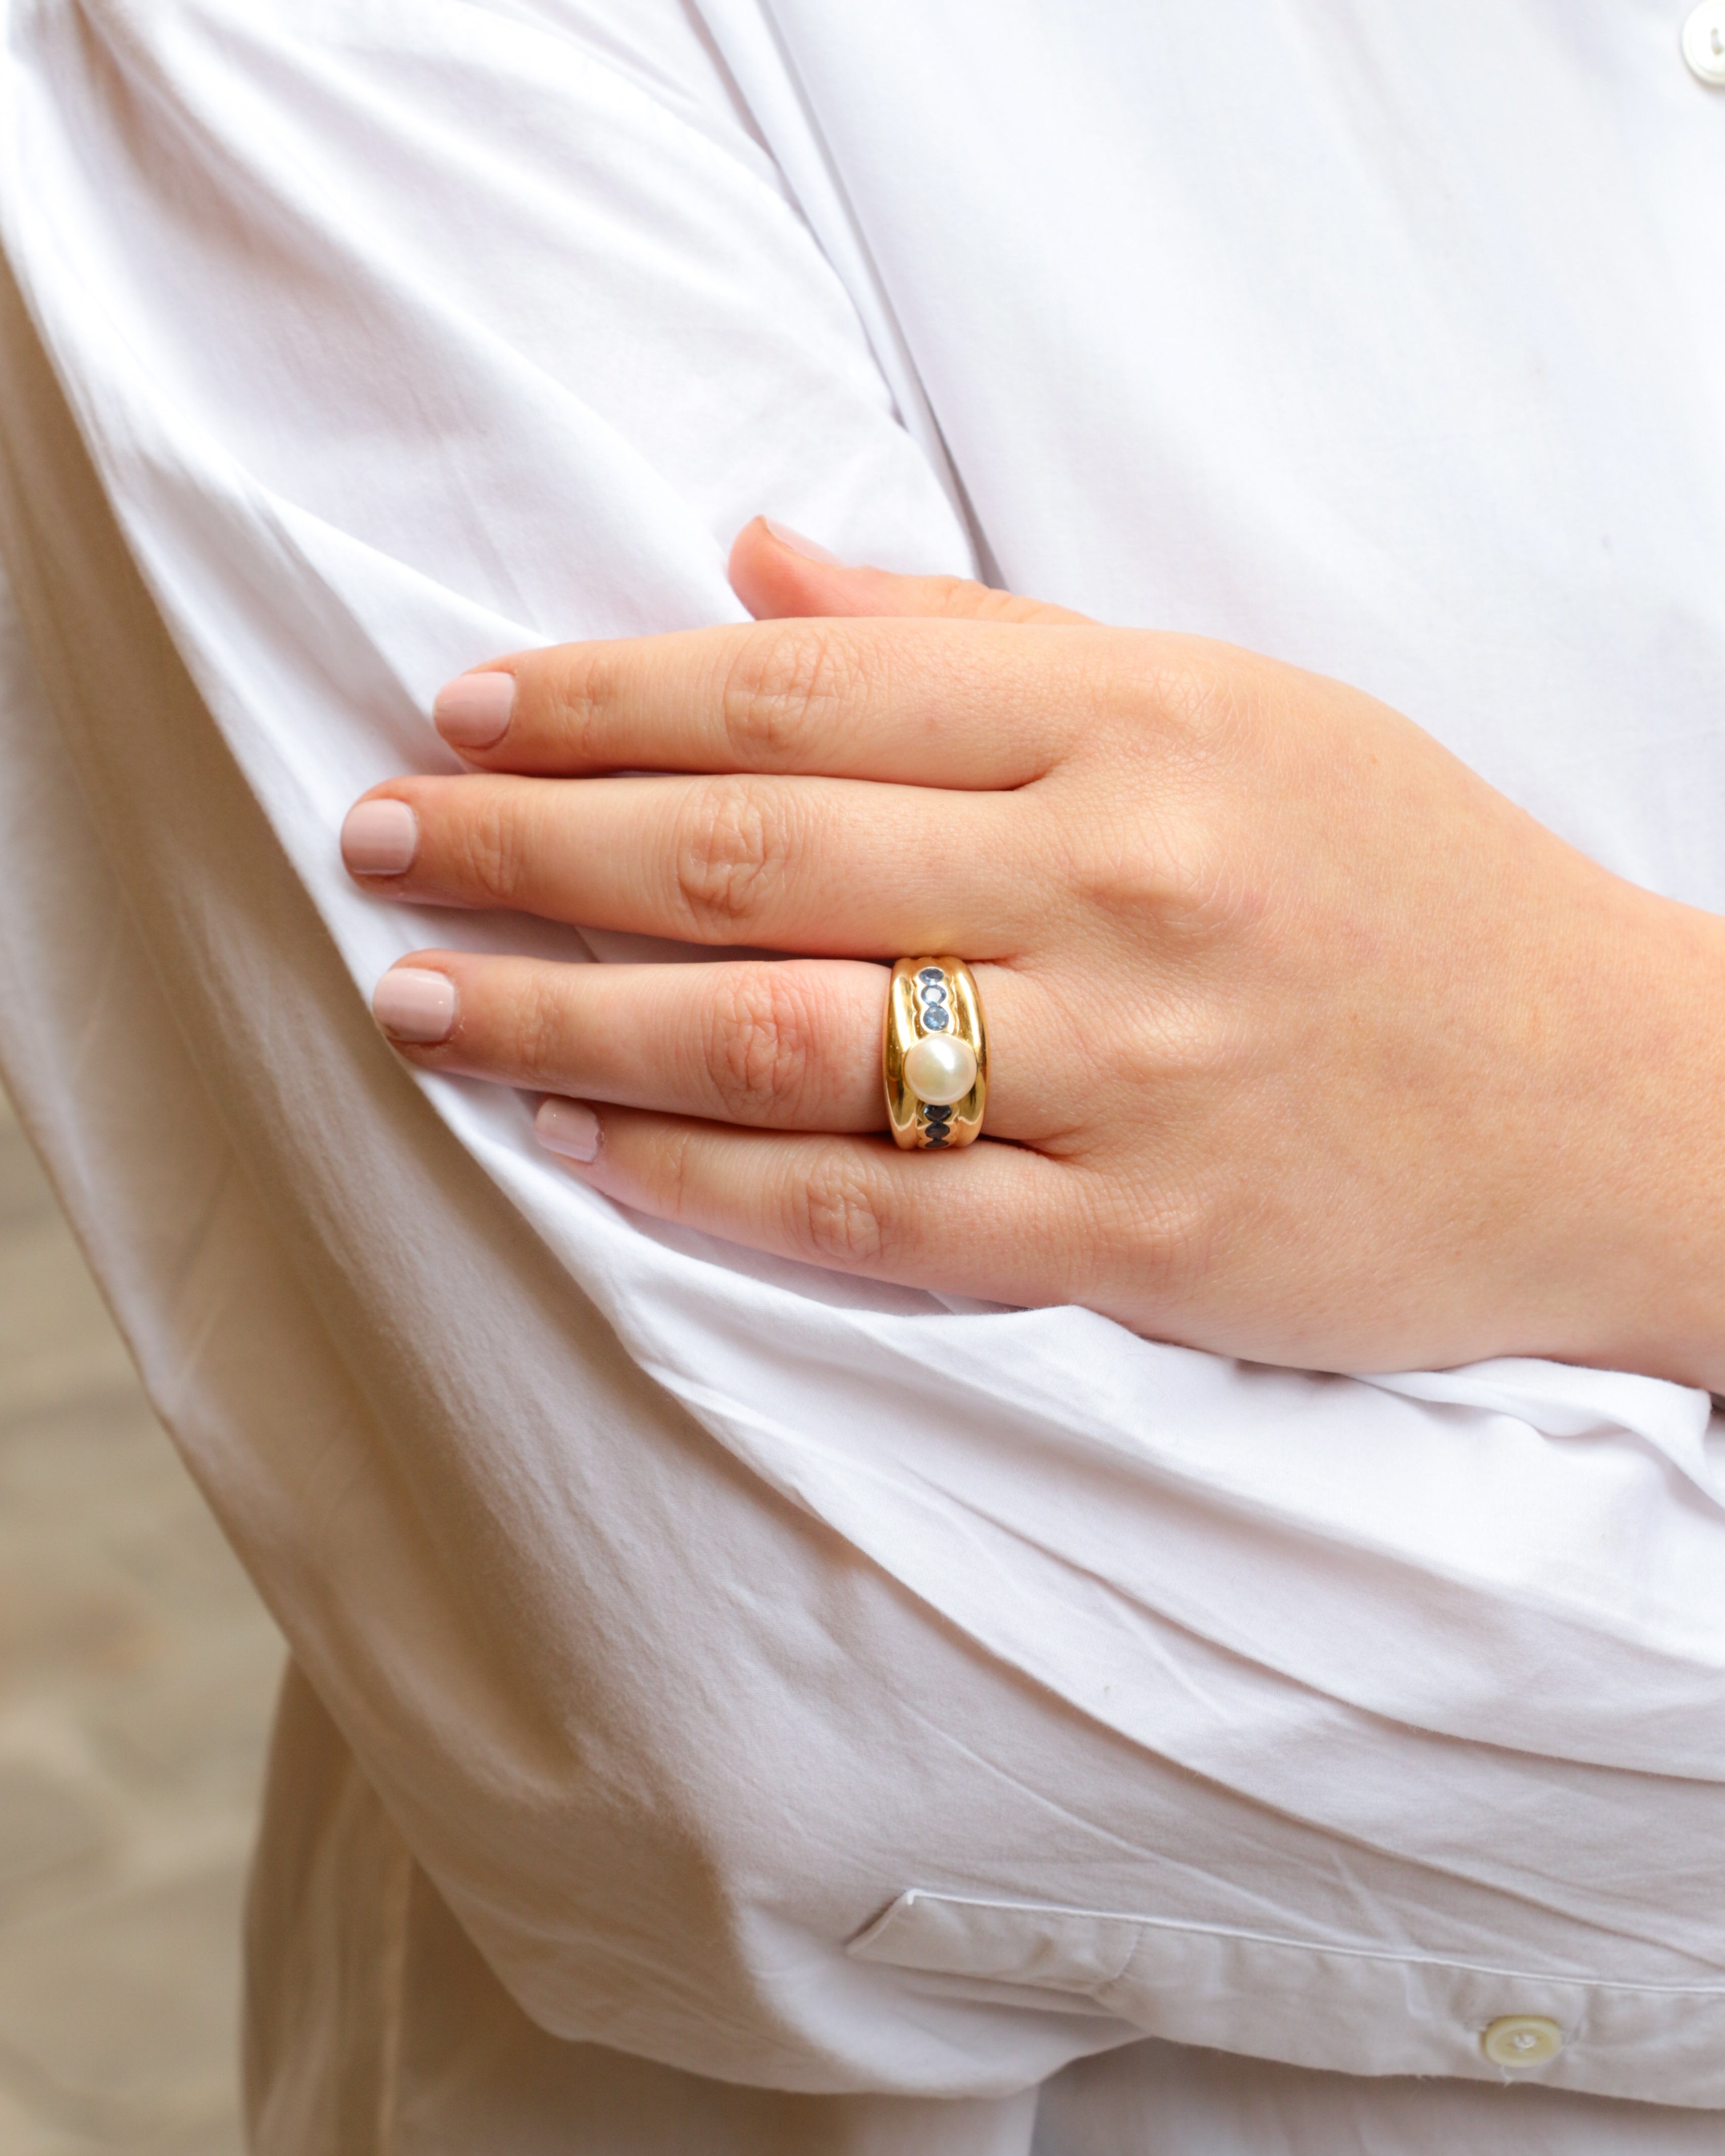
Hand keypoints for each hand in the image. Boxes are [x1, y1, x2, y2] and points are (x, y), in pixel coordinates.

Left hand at [341, 519, 1724, 1385]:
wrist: (1610, 1099)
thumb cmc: (1404, 878)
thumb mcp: (1231, 701)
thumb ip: (985, 642)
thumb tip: (754, 569)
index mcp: (1141, 725)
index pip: (801, 696)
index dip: (604, 698)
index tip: (466, 707)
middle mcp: (1123, 887)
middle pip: (752, 857)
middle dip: (530, 844)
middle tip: (380, 839)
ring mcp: (1131, 1076)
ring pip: (786, 1042)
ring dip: (570, 1017)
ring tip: (422, 998)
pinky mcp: (1142, 1239)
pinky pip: (876, 1219)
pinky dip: (708, 1182)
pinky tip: (583, 1142)